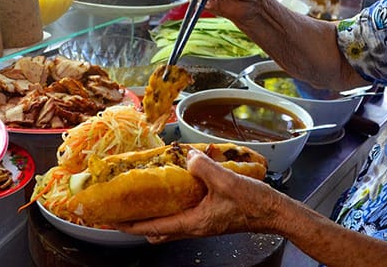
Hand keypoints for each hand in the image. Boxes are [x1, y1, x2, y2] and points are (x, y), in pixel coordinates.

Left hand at [115, 149, 282, 242]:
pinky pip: (184, 212)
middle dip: (139, 221)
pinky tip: (175, 186)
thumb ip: (204, 168)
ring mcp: (202, 222)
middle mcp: (195, 226)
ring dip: (155, 212)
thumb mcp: (227, 182)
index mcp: (194, 223)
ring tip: (143, 196)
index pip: (154, 228)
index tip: (113, 220)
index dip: (131, 225)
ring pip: (170, 222)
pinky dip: (173, 203)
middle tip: (124, 207)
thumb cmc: (253, 203)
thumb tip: (187, 156)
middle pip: (158, 230)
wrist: (274, 212)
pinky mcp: (210, 215)